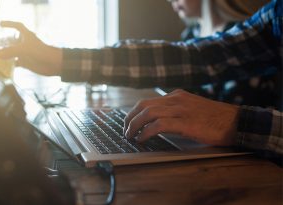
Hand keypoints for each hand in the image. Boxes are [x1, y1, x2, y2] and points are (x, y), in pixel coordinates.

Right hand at [0, 21, 62, 75]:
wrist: (53, 64)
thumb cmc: (40, 52)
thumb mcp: (24, 49)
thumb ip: (10, 51)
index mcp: (26, 36)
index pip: (17, 26)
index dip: (9, 24)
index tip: (0, 24)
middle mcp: (25, 44)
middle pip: (12, 41)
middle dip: (3, 42)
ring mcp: (26, 53)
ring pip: (13, 52)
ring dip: (5, 54)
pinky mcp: (27, 62)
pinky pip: (16, 62)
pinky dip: (10, 64)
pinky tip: (3, 66)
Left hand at [124, 89, 239, 145]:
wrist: (237, 122)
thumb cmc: (216, 118)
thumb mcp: (192, 108)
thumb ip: (176, 110)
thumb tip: (158, 122)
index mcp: (177, 96)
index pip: (148, 101)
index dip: (134, 112)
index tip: (128, 122)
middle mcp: (176, 100)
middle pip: (143, 105)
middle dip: (129, 118)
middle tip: (125, 130)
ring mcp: (180, 110)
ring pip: (147, 113)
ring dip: (134, 125)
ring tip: (130, 136)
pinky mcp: (185, 123)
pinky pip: (158, 125)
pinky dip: (146, 132)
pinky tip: (142, 139)